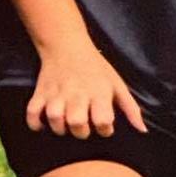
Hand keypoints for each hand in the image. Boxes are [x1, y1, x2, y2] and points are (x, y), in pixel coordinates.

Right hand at [28, 44, 146, 137]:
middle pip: (77, 123)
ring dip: (59, 128)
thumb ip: (130, 108)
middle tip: (83, 127)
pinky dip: (35, 123)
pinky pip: (32, 112)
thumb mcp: (117, 84)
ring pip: (54, 118)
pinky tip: (43, 125)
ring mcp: (56, 92)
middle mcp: (77, 93)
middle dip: (81, 132)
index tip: (104, 126)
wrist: (66, 44)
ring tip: (65, 126)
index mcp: (99, 92)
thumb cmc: (96, 68)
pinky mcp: (40, 92)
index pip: (103, 121)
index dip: (106, 129)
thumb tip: (142, 131)